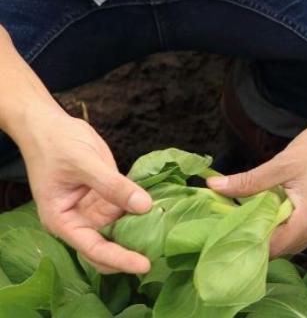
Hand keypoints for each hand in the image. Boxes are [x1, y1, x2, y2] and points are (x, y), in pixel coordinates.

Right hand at [18, 105, 152, 273]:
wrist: (51, 126)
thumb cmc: (56, 144)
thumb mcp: (84, 163)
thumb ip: (113, 186)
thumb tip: (144, 206)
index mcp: (63, 221)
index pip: (93, 249)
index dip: (119, 259)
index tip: (144, 265)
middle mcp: (80, 221)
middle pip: (108, 246)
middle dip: (132, 253)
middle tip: (163, 255)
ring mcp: (95, 210)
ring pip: (122, 229)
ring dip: (143, 233)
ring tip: (170, 237)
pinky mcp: (109, 197)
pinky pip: (129, 209)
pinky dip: (145, 211)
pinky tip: (166, 213)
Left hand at [207, 112, 306, 256]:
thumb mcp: (285, 162)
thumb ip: (249, 180)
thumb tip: (213, 187)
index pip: (272, 248)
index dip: (248, 240)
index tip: (226, 226)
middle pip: (285, 246)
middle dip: (260, 234)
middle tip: (234, 216)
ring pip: (297, 236)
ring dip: (276, 226)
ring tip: (253, 207)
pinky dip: (292, 219)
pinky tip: (279, 200)